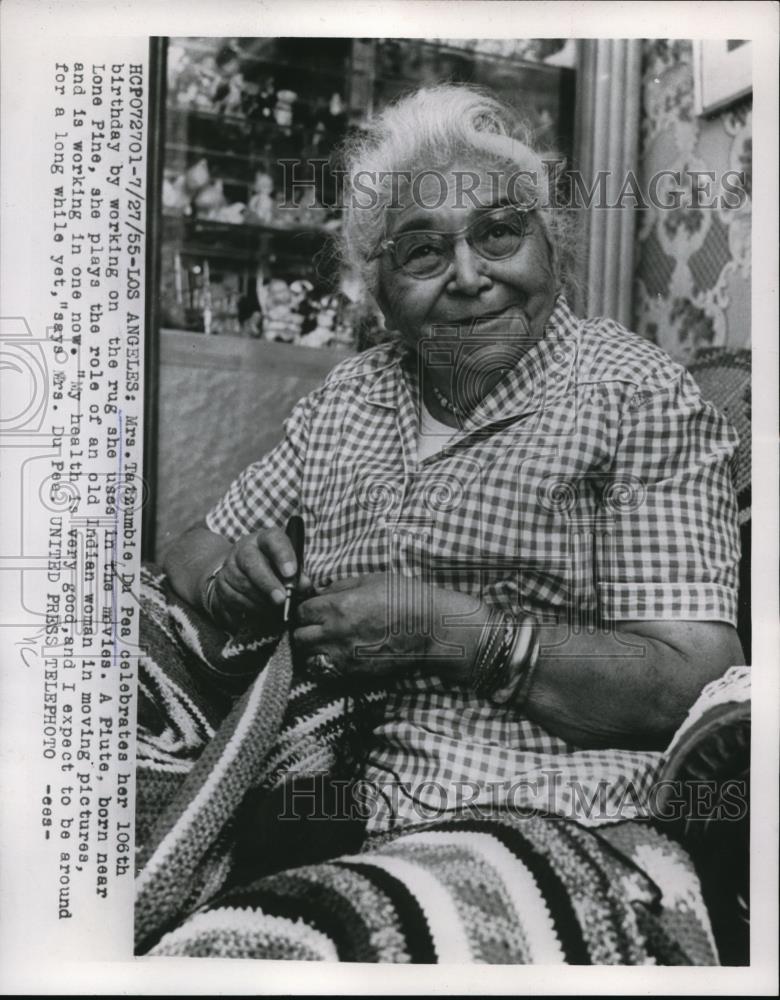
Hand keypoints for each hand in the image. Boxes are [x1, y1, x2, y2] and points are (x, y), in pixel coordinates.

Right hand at [204, 527, 311, 631]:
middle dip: (268, 583)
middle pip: (252, 562)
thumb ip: (297, 574)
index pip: (273, 540)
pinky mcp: (221, 582)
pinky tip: (260, 610)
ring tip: (275, 608)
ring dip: (260, 599)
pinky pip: (233, 597)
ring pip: (242, 583)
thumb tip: (304, 585)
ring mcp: (230, 565)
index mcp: (265, 539)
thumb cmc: (273, 567)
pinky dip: (249, 606)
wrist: (244, 572)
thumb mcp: (287, 565)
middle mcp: (244, 548)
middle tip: (282, 599)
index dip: (283, 555)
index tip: (291, 572)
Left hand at [292, 572, 482, 681]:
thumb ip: (340, 586)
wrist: (429, 628)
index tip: (312, 609)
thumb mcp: (370, 580)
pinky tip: (334, 655)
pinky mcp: (353, 672)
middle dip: (303, 629)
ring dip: (311, 649)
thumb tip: (320, 592)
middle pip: (299, 636)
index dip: (304, 609)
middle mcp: (335, 633)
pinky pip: (324, 671)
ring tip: (322, 642)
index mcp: (338, 606)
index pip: (300, 611)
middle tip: (315, 626)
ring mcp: (343, 655)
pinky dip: (323, 664)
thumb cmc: (404, 598)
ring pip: (307, 656)